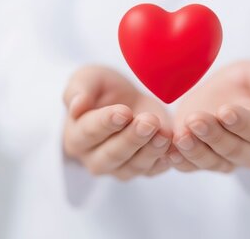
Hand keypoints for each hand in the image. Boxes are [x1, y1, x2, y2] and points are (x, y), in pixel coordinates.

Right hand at [62, 65, 171, 180]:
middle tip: (148, 122)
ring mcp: (120, 168)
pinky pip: (153, 170)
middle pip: (112, 154)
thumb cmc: (103, 89)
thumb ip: (79, 89)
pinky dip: (164, 161)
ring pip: (134, 166)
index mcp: (75, 137)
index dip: (106, 123)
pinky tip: (173, 148)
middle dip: (132, 138)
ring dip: (150, 151)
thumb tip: (76, 106)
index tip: (124, 112)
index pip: (88, 132)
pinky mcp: (143, 170)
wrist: (129, 100)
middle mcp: (94, 159)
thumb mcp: (89, 79)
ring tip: (164, 134)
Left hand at [168, 61, 249, 172]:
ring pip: (212, 161)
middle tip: (195, 120)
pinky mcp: (202, 160)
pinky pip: (192, 167)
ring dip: (195, 150)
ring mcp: (226, 160)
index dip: (242, 122)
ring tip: (181, 136)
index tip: (225, 111)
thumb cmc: (245, 83)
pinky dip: (181, 162)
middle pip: (233, 149)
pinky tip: (169, 152)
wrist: (223, 94)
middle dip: (213, 136)